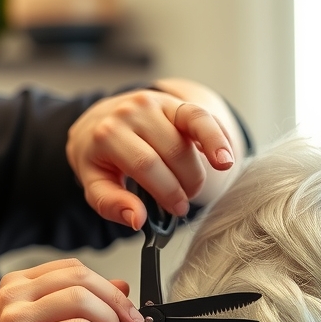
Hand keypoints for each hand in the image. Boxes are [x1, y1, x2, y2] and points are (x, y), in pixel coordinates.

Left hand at [66, 86, 236, 228]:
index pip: (146, 164)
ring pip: (192, 131)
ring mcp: (155, 102)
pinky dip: (218, 137)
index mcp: (109, 133)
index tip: (177, 209)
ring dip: (204, 163)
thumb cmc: (100, 158)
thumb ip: (112, 205)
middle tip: (185, 200)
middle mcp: (133, 112)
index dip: (167, 191)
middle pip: (173, 150)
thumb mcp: (94, 185)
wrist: (98, 122)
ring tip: (203, 183)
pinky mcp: (174, 102)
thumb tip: (138, 219)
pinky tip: (226, 158)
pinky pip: (202, 116)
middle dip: (186, 181)